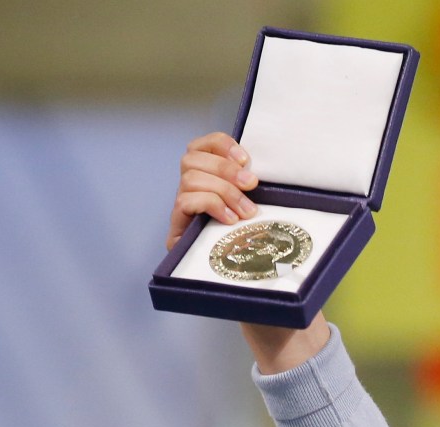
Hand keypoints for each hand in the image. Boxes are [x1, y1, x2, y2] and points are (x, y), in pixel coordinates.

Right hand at [166, 132, 260, 250]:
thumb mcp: (247, 204)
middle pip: (192, 158)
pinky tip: (230, 220)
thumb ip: (248, 187)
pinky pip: (186, 201)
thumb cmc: (237, 233)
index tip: (246, 159)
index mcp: (203, 174)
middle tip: (252, 185)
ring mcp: (180, 204)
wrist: (217, 269)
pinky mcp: (177, 224)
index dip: (222, 145)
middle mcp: (187, 186)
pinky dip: (212, 205)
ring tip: (246, 211)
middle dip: (226, 169)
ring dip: (224, 191)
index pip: (202, 145)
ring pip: (191, 178)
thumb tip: (262, 176)